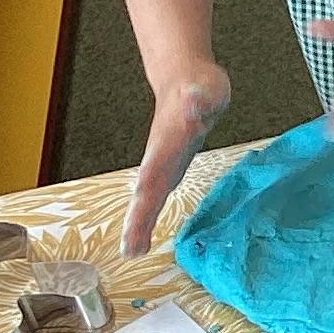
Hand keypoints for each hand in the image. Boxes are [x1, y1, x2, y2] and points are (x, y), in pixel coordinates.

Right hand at [121, 59, 228, 253]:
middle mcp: (161, 158)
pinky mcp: (170, 169)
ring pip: (148, 196)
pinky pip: (156, 196)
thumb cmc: (196, 88)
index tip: (136, 225)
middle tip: (130, 250)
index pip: (154, 177)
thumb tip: (193, 99)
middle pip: (147, 192)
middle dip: (138, 220)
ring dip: (138, 223)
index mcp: (167, 144)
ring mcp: (163, 165)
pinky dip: (145, 216)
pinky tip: (140, 242)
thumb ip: (198, 98)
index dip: (146, 201)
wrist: (185, 82)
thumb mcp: (203, 89)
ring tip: (131, 250)